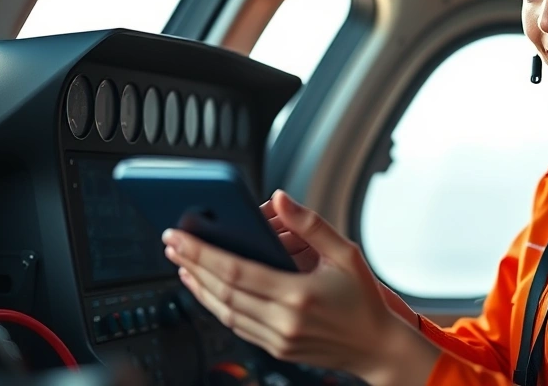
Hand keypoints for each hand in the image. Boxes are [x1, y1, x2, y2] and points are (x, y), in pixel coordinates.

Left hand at [163, 191, 438, 384]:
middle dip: (192, 265)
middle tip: (172, 244)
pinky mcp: (276, 348)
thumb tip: (280, 198)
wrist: (376, 347)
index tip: (180, 237)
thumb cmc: (363, 300)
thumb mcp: (345, 253)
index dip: (202, 253)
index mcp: (298, 294)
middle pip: (222, 291)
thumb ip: (311, 224)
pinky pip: (236, 326)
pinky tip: (208, 290)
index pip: (235, 271)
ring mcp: (277, 338)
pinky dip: (216, 306)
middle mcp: (283, 320)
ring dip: (199, 288)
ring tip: (182, 266)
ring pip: (223, 312)